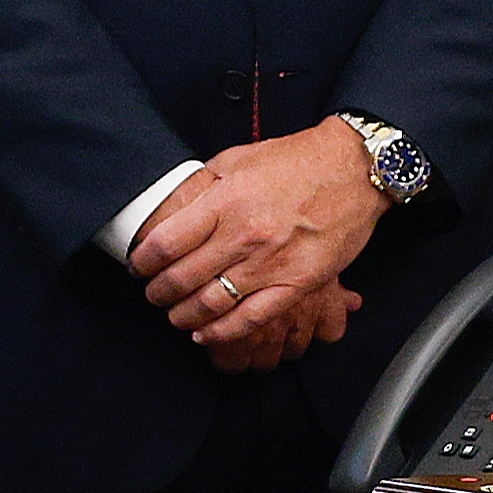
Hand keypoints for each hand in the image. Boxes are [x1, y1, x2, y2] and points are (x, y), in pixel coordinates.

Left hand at [133, 122, 387, 358]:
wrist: (353, 169)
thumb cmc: (296, 161)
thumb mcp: (236, 159)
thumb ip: (201, 189)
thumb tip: (168, 213)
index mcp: (224, 201)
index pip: (164, 243)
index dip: (143, 262)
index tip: (138, 267)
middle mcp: (244, 235)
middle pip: (182, 278)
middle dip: (158, 293)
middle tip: (153, 294)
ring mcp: (271, 263)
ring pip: (211, 304)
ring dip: (183, 315)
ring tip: (175, 315)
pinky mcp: (297, 283)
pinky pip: (252, 318)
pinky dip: (223, 332)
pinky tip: (206, 333)